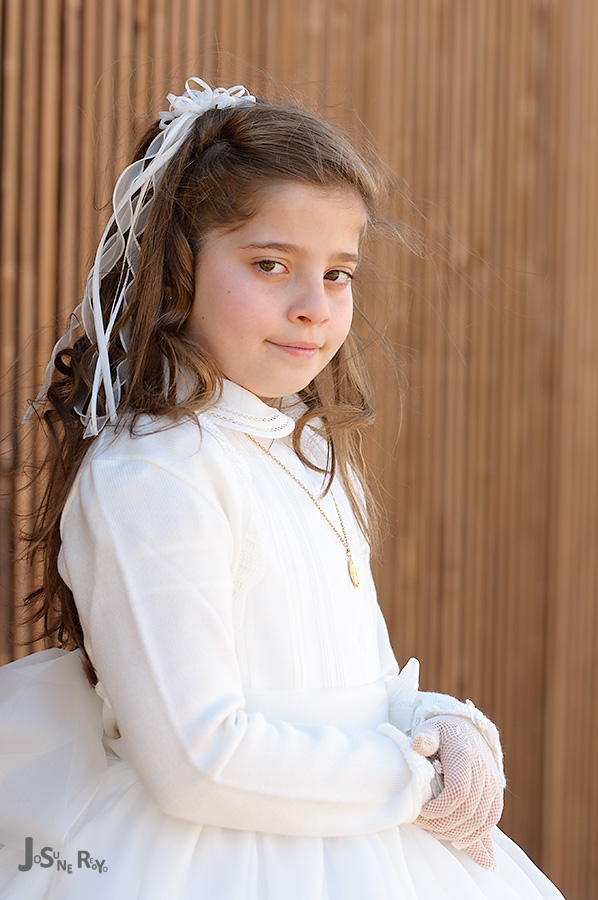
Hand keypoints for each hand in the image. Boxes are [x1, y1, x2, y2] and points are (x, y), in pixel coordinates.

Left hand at [412, 715, 503, 869]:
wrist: (467, 728)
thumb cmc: (443, 731)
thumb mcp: (430, 728)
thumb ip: (424, 737)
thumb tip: (420, 746)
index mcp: (465, 755)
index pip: (458, 791)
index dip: (440, 808)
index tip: (421, 811)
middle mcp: (483, 770)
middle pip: (469, 810)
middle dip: (444, 825)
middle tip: (424, 825)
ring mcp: (493, 782)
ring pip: (482, 820)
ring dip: (458, 833)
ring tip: (436, 832)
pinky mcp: (497, 791)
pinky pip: (491, 819)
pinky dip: (477, 835)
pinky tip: (459, 840)